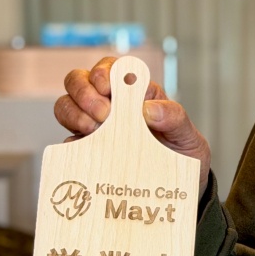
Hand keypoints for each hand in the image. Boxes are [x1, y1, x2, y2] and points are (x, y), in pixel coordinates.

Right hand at [55, 57, 211, 196]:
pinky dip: (73, 143)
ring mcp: (95, 127)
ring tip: (94, 131)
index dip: (103, 72)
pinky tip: (89, 151)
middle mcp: (110, 105)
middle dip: (84, 92)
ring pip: (65, 106)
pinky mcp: (86, 150)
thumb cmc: (182, 154)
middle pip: (78, 81)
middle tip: (103, 114)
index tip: (106, 87)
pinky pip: (67, 141)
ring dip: (74, 114)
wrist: (176, 187)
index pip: (110, 68)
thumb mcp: (188, 135)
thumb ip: (174, 117)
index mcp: (136, 94)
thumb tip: (147, 109)